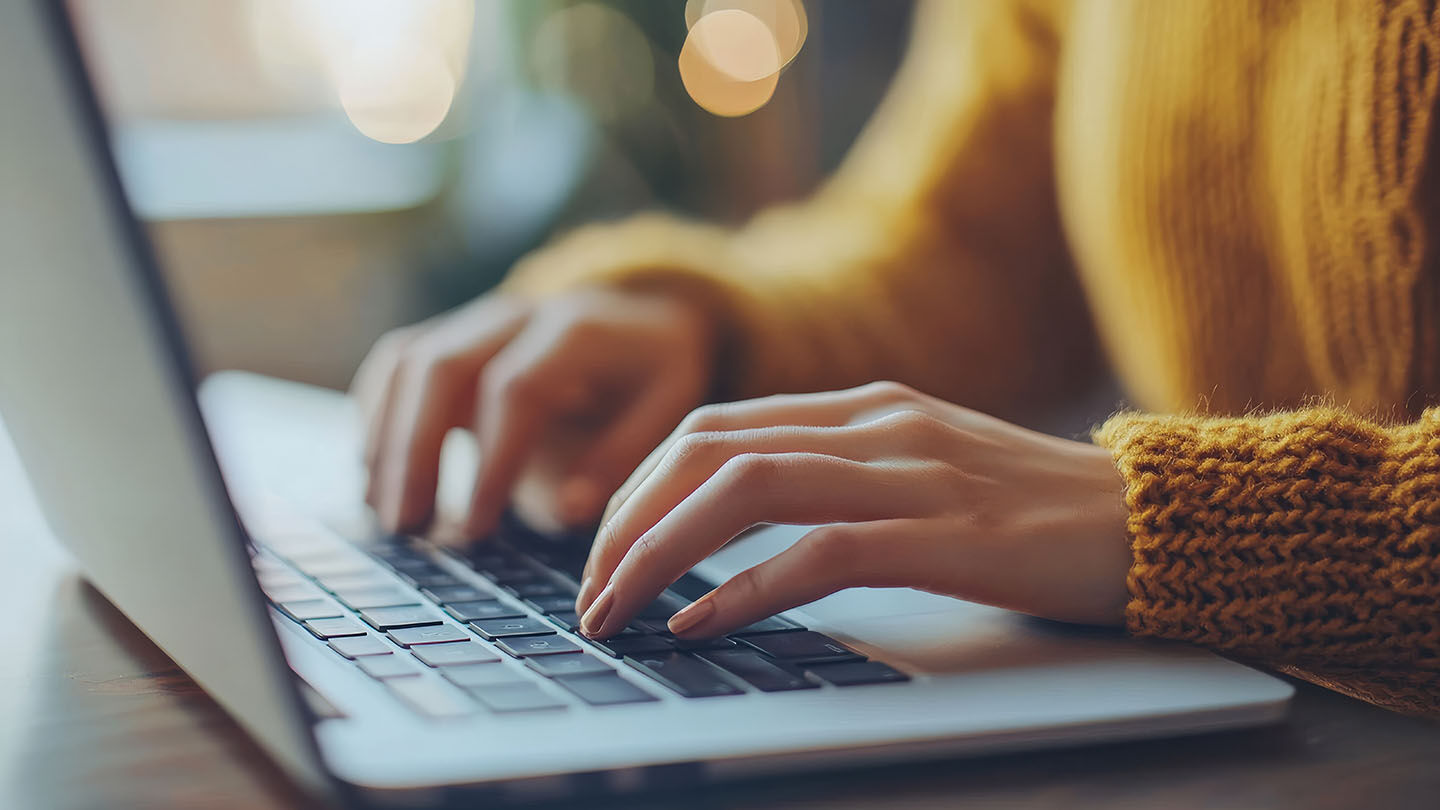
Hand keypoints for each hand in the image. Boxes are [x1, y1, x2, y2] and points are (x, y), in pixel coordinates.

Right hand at [352, 286, 713, 536]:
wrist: (644, 316)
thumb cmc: (653, 373)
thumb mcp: (668, 410)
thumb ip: (619, 459)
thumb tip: (566, 510)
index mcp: (575, 332)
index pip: (514, 389)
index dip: (490, 460)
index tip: (476, 527)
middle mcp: (516, 316)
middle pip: (442, 367)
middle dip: (416, 450)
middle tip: (407, 526)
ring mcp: (477, 320)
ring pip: (409, 362)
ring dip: (387, 438)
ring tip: (385, 511)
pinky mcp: (453, 333)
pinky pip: (398, 360)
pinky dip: (376, 412)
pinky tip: (374, 469)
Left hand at [575, 381, 1130, 638]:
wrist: (1157, 520)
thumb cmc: (1035, 512)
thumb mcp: (924, 473)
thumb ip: (840, 478)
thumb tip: (734, 524)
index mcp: (866, 406)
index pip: (714, 428)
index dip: (639, 487)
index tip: (604, 550)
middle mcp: (878, 424)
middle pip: (708, 450)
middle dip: (626, 520)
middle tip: (590, 590)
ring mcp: (914, 472)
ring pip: (746, 489)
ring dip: (660, 552)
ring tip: (616, 609)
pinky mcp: (950, 534)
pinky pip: (821, 552)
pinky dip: (745, 589)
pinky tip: (701, 624)